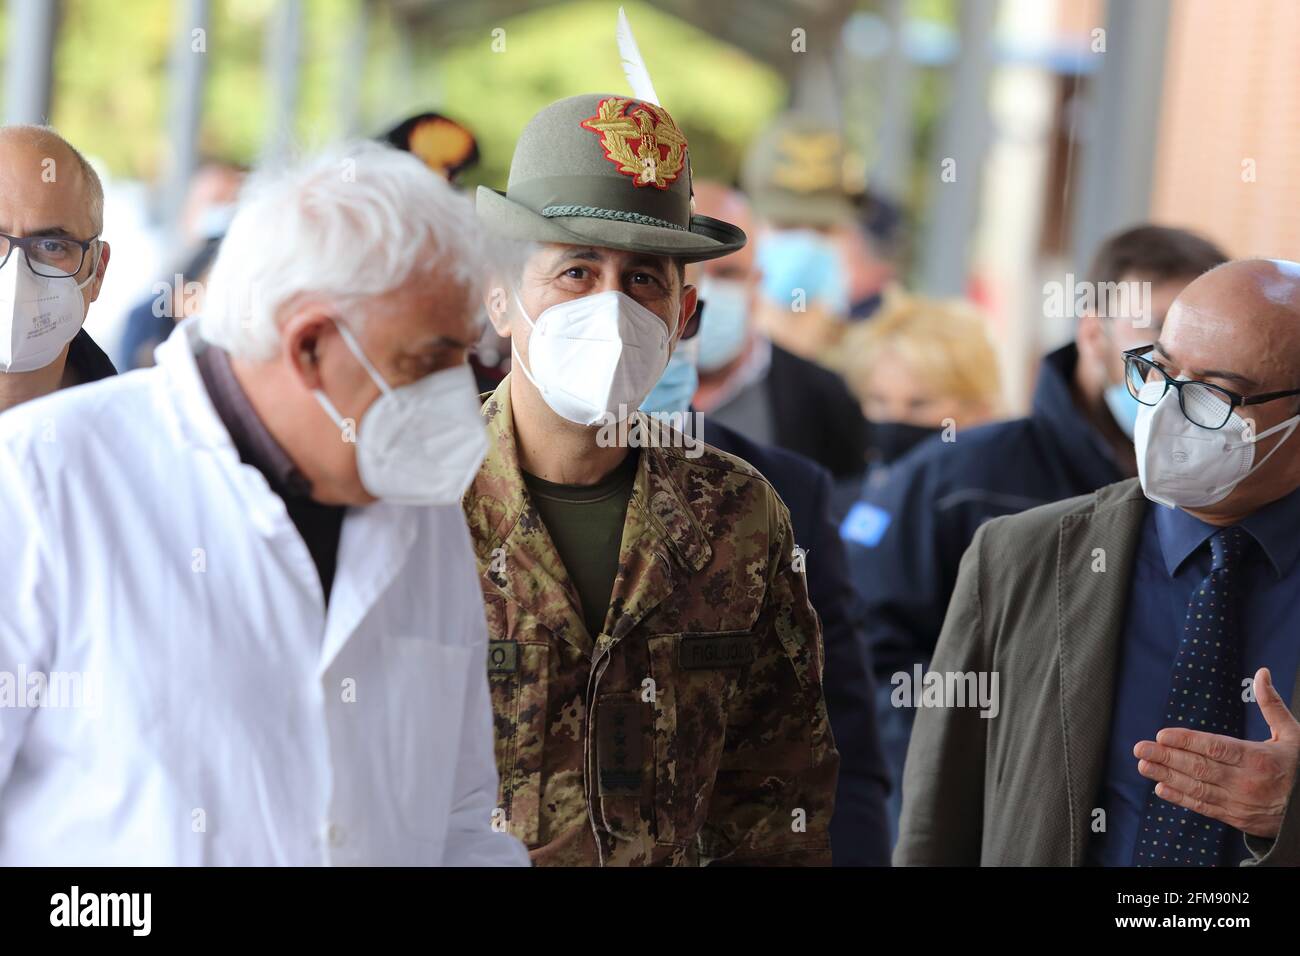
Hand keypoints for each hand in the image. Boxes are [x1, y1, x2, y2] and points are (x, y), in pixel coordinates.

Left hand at [1134, 667, 1299, 838]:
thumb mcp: (1292, 735)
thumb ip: (1272, 705)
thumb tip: (1261, 673)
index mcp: (1258, 759)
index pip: (1216, 748)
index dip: (1187, 741)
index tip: (1162, 735)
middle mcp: (1245, 782)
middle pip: (1199, 768)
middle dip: (1166, 758)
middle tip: (1140, 749)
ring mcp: (1239, 802)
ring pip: (1197, 788)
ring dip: (1167, 777)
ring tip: (1144, 766)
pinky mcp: (1236, 818)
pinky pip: (1204, 807)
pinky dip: (1181, 799)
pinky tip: (1161, 788)